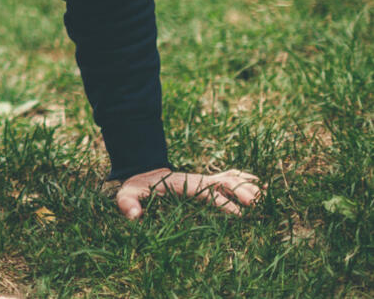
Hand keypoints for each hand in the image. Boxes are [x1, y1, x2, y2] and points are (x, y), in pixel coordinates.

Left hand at [115, 167, 262, 219]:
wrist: (142, 173)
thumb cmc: (136, 186)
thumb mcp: (127, 193)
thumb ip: (127, 203)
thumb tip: (134, 216)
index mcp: (182, 184)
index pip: (207, 192)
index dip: (223, 202)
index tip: (238, 215)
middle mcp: (196, 180)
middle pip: (223, 182)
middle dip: (240, 191)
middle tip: (256, 204)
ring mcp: (202, 180)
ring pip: (228, 179)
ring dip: (246, 186)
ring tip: (264, 198)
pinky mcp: (206, 182)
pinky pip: (227, 178)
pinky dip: (243, 180)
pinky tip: (259, 185)